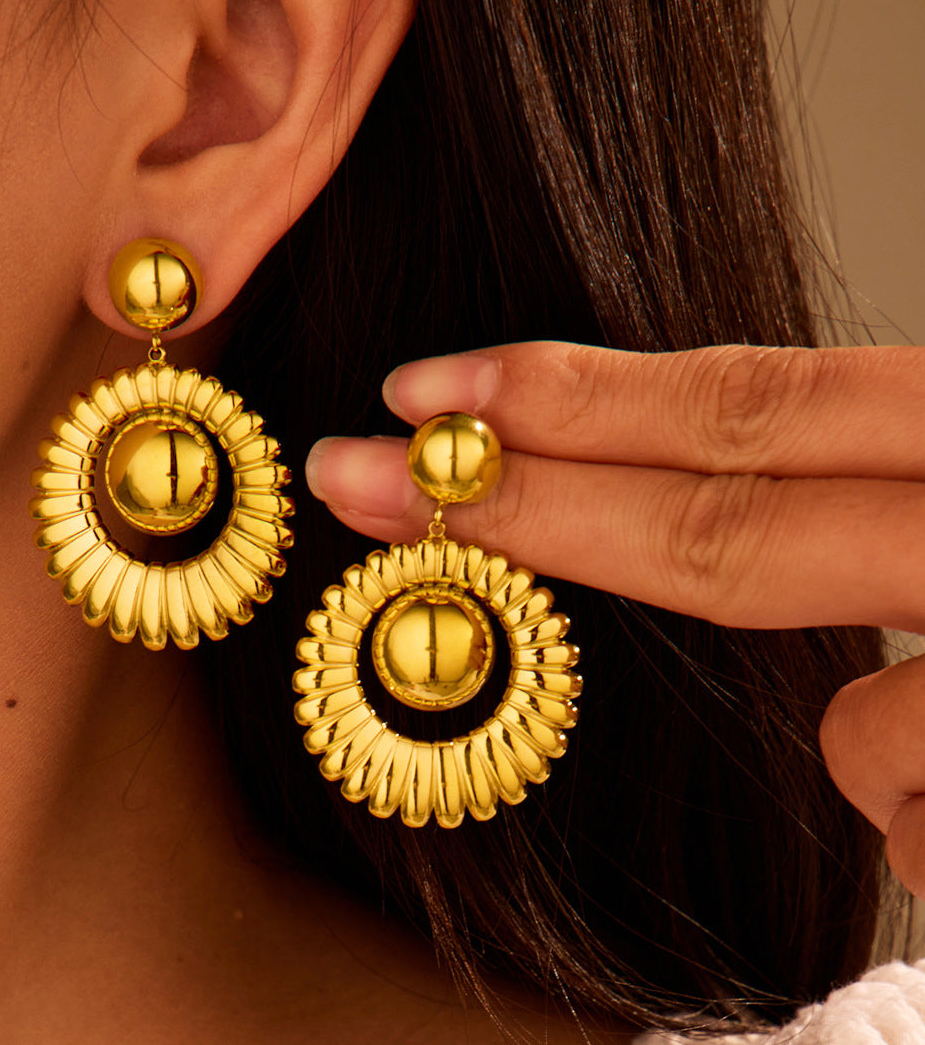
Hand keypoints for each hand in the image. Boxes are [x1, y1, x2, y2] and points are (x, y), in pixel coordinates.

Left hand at [305, 341, 924, 896]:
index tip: (421, 393)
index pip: (746, 407)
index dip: (574, 398)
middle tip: (354, 473)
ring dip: (870, 747)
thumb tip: (654, 502)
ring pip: (856, 735)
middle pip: (720, 534)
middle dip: (527, 512)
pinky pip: (920, 829)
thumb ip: (838, 493)